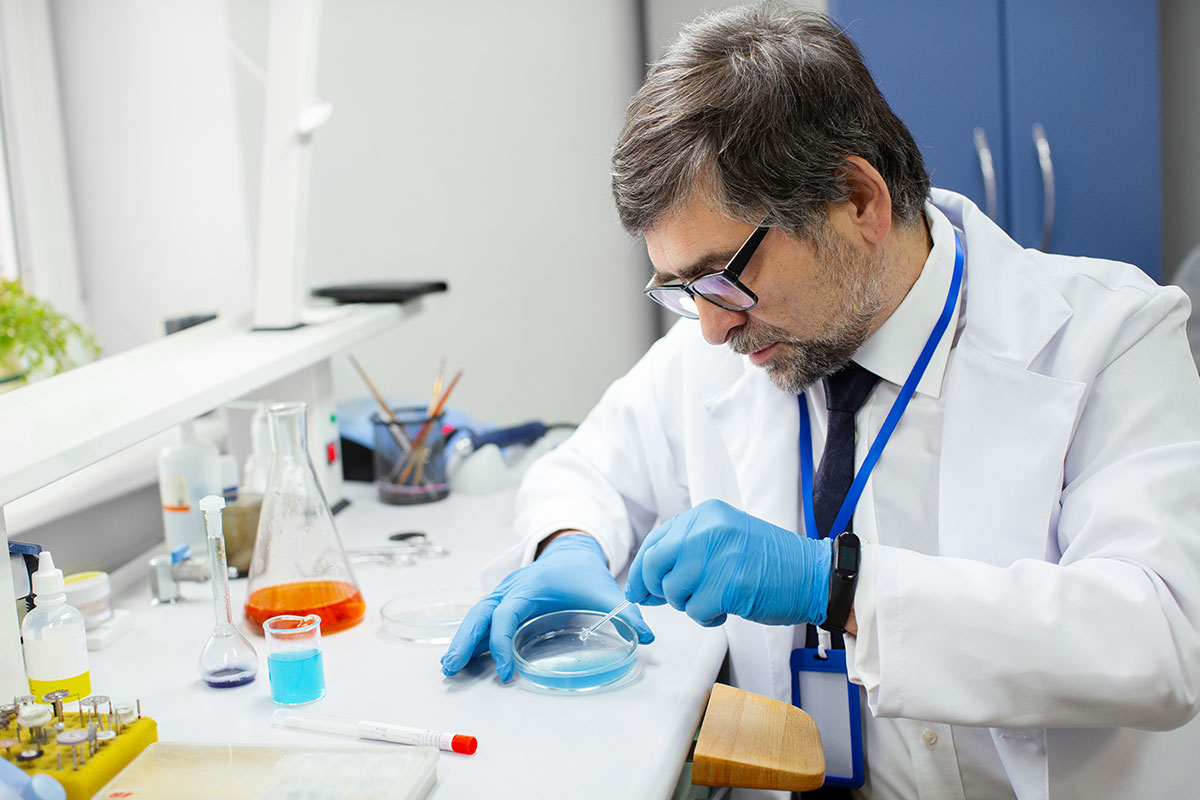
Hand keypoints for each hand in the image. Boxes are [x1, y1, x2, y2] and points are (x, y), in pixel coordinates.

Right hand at [441, 534, 654, 680]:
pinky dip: (470, 635)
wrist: (572, 551)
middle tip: (452, 668)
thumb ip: (627, 614)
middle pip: (480, 614)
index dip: (501, 642)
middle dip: (466, 641)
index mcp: (530, 587)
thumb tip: (649, 637)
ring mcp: (503, 593)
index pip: (507, 615)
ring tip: (449, 667)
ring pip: (476, 616)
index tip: (505, 670)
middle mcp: (511, 589)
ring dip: (462, 640)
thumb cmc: (584, 574)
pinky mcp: (503, 601)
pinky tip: (462, 657)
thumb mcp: (606, 592)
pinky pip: (481, 618)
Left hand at [625, 499, 831, 626]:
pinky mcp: (727, 585)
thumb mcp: (726, 538)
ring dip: (689, 605)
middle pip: (654, 564)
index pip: (656, 541)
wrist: (813, 575)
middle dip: (656, 589)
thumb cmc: (771, 563)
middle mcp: (708, 529)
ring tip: (715, 599)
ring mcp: (717, 555)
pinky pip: (695, 611)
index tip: (637, 588)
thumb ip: (689, 550)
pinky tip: (726, 609)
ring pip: (673, 591)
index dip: (640, 570)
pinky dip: (707, 618)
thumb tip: (646, 579)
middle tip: (669, 600)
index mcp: (706, 515)